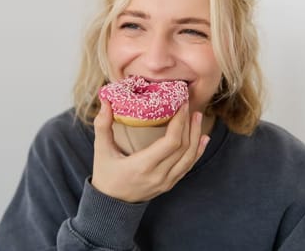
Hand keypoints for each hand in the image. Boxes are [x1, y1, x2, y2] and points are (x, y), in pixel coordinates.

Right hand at [91, 99, 209, 202]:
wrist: (111, 204)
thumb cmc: (105, 175)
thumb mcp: (101, 150)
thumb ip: (102, 125)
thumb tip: (105, 100)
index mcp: (142, 166)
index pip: (171, 142)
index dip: (179, 122)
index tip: (181, 105)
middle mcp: (158, 175)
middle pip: (183, 148)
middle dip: (189, 125)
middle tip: (189, 105)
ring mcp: (166, 182)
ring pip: (189, 157)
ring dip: (196, 136)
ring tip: (197, 117)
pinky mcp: (169, 184)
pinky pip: (188, 167)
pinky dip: (198, 152)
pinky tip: (204, 139)